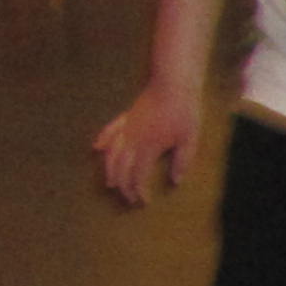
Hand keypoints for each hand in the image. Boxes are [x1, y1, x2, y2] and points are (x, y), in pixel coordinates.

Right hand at [94, 80, 201, 206]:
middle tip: (128, 199)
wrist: (173, 84)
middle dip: (123, 186)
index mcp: (148, 147)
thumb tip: (175, 181)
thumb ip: (182, 162)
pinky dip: (102, 141)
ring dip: (109, 170)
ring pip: (111, 153)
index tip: (143, 202)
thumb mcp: (189, 140)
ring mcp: (127, 127)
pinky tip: (96, 148)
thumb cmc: (184, 112)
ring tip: (110, 183)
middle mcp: (132, 139)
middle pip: (121, 168)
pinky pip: (110, 130)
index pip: (137, 175)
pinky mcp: (127, 116)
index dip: (138, 191)